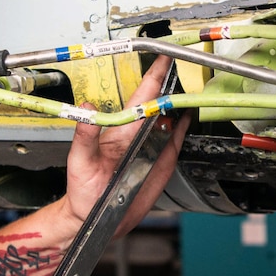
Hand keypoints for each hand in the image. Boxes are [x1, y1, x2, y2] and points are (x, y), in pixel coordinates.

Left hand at [63, 56, 191, 233]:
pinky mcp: (161, 162)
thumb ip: (84, 136)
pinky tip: (191, 112)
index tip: (162, 58)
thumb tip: (86, 108)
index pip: (140, 97)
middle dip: (173, 81)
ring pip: (171, 119)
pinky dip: (186, 126)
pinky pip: (176, 140)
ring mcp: (152, 147)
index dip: (152, 77)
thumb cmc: (82, 189)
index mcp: (120, 130)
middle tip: (186, 61)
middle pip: (160, 103)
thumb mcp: (80, 162)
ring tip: (195, 81)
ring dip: (183, 101)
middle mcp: (138, 135)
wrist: (94, 217)